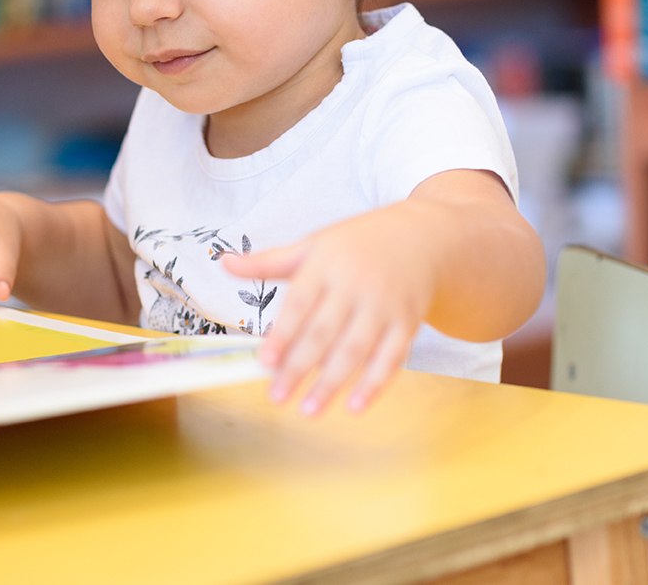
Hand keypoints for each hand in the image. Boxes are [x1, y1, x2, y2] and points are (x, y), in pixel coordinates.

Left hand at [224, 209, 433, 415]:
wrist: (423, 237)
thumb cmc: (358, 243)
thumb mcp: (313, 244)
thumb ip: (269, 261)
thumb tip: (224, 264)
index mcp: (327, 264)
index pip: (300, 303)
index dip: (283, 334)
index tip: (265, 361)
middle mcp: (356, 284)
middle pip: (324, 332)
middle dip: (299, 367)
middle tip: (277, 396)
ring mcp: (384, 305)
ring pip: (355, 350)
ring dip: (331, 383)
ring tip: (308, 410)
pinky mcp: (408, 323)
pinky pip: (391, 359)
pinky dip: (374, 385)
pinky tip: (354, 407)